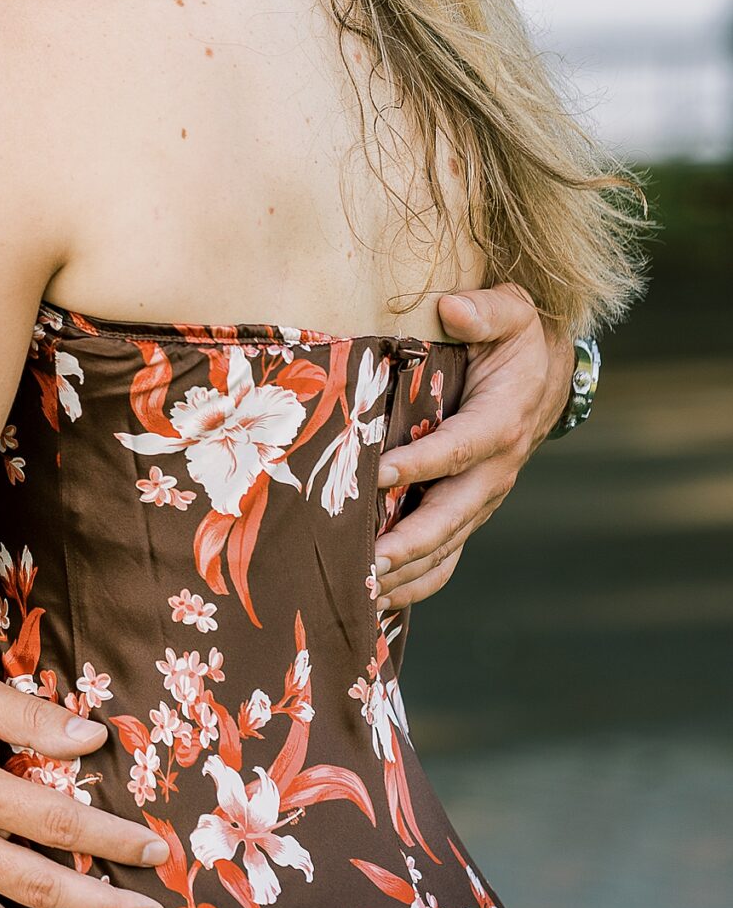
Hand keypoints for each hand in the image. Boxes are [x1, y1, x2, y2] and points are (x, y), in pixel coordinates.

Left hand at [373, 282, 572, 604]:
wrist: (546, 371)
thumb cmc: (517, 336)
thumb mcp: (511, 309)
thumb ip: (484, 309)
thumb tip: (450, 306)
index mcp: (503, 420)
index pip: (460, 447)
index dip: (422, 463)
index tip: (378, 473)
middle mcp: (497, 468)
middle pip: (452, 514)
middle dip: (410, 541)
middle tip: (366, 562)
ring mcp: (484, 496)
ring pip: (447, 545)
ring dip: (406, 571)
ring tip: (360, 593)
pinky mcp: (470, 511)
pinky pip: (446, 556)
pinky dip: (416, 582)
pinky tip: (376, 601)